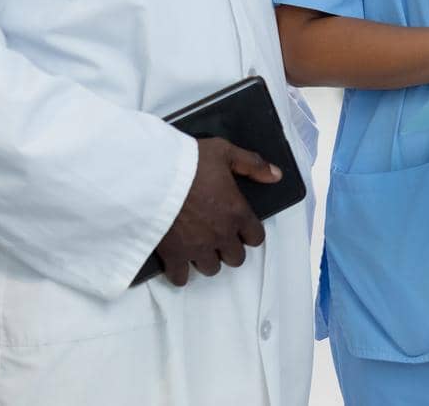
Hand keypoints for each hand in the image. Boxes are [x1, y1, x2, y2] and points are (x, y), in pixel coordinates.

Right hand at [155, 137, 280, 286]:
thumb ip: (252, 164)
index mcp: (237, 212)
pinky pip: (181, 277)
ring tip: (199, 246)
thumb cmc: (189, 162)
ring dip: (208, 259)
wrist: (152, 176)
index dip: (249, 233)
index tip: (241, 227)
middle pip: (236, 258)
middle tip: (219, 236)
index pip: (256, 238)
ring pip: (212, 268)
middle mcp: (221, 235)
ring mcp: (197, 248)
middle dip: (230, 249)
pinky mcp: (173, 255)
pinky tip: (178, 263)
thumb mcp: (224, 151)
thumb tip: (276, 175)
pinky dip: (181, 273)